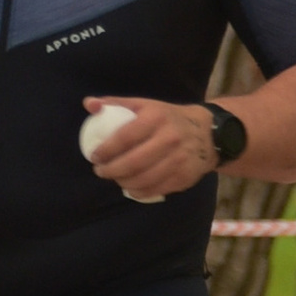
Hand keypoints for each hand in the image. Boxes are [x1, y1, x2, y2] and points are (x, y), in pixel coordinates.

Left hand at [82, 95, 218, 198]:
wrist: (207, 133)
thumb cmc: (167, 118)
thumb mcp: (145, 105)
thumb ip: (116, 104)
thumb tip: (89, 103)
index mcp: (156, 117)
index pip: (124, 137)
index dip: (106, 150)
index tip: (94, 157)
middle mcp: (169, 138)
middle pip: (133, 162)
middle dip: (111, 170)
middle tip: (101, 171)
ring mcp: (179, 159)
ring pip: (143, 179)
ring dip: (123, 182)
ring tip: (115, 178)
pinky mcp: (185, 176)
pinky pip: (156, 189)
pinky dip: (139, 192)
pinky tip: (131, 188)